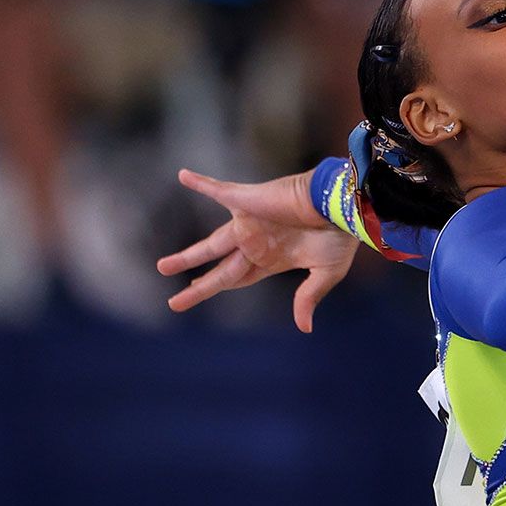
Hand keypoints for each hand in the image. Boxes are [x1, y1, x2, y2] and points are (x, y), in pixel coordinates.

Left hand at [157, 168, 359, 332]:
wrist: (343, 205)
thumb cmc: (340, 236)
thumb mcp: (326, 273)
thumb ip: (308, 297)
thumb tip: (304, 328)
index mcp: (273, 258)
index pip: (237, 278)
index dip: (217, 286)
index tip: (195, 291)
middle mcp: (256, 242)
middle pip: (220, 270)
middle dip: (198, 286)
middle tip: (174, 303)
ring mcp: (250, 222)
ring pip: (211, 244)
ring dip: (187, 256)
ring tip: (162, 268)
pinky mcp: (248, 201)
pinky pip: (219, 190)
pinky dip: (201, 183)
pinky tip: (183, 176)